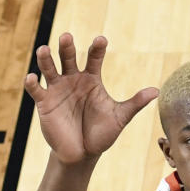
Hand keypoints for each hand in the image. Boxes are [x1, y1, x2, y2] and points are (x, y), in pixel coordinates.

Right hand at [25, 33, 157, 164]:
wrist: (83, 153)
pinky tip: (32, 78)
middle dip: (66, 47)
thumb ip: (135, 103)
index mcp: (91, 80)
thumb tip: (157, 91)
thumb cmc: (102, 133)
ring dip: (46, 59)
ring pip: (49, 69)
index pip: (93, 59)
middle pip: (68, 58)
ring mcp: (57, 90)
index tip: (101, 40)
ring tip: (44, 49)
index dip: (96, 49)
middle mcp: (73, 80)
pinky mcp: (44, 102)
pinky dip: (32, 83)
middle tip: (67, 37)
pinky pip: (36, 90)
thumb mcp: (120, 117)